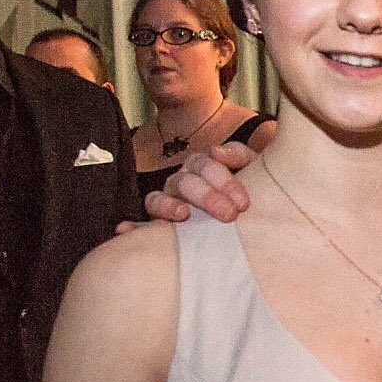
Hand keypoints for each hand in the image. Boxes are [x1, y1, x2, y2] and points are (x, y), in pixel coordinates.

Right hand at [143, 142, 257, 224]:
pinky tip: (126, 231)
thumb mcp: (255, 172)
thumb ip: (241, 156)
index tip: (243, 203)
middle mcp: (182, 182)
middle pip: (185, 182)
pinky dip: (133, 226)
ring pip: (158, 199)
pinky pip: (141, 225)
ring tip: (183, 215)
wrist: (251, 225)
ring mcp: (167, 202)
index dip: (224, 181)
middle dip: (207, 197)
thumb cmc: (249, 196)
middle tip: (229, 215)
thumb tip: (216, 151)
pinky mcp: (158, 225)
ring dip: (169, 206)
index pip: (206, 165)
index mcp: (203, 167)